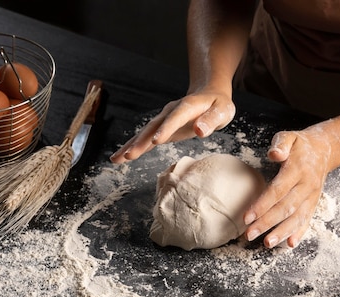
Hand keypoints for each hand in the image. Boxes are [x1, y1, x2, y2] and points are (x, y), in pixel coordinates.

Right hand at [110, 88, 235, 162]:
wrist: (207, 94)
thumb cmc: (218, 105)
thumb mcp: (223, 110)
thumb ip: (212, 119)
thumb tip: (200, 131)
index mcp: (187, 106)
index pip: (175, 118)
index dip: (166, 129)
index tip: (156, 141)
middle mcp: (170, 112)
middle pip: (153, 127)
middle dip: (141, 141)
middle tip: (129, 155)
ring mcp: (163, 119)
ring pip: (144, 133)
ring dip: (131, 146)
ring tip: (116, 159)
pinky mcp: (161, 128)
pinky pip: (145, 139)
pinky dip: (133, 148)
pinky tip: (121, 158)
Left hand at [244, 124, 333, 247]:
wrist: (324, 149)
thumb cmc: (299, 145)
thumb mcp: (289, 137)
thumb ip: (280, 144)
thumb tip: (273, 154)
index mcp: (297, 169)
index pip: (277, 190)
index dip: (262, 205)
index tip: (247, 217)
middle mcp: (306, 185)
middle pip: (285, 207)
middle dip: (267, 223)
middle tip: (249, 235)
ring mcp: (312, 196)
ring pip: (297, 217)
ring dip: (282, 232)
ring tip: (267, 244)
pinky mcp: (314, 203)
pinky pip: (307, 220)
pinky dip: (299, 233)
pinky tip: (290, 244)